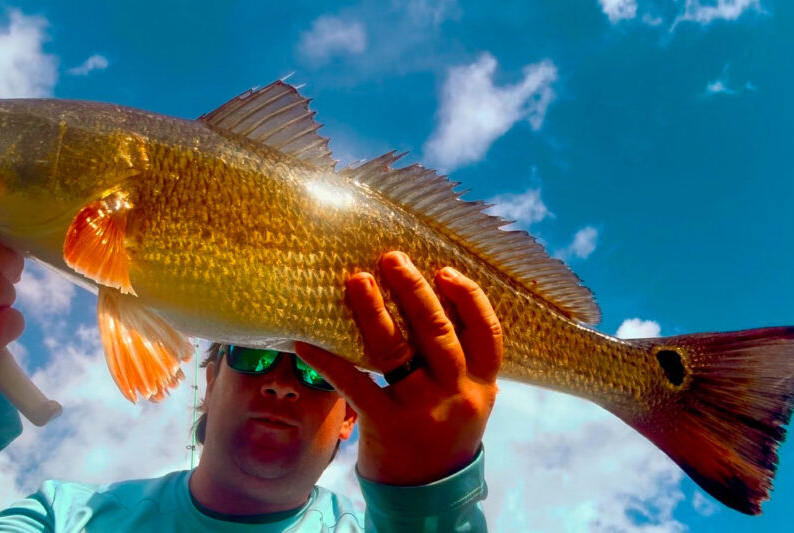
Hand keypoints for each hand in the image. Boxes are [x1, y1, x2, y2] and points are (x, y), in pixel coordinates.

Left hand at [296, 251, 501, 485]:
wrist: (427, 494)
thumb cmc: (442, 432)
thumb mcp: (467, 399)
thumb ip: (459, 360)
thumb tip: (426, 298)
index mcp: (483, 384)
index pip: (487, 332)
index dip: (468, 297)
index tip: (445, 270)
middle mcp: (458, 394)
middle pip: (438, 332)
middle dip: (414, 290)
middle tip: (392, 259)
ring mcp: (423, 410)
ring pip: (398, 351)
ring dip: (375, 312)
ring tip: (358, 280)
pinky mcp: (386, 425)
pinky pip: (355, 384)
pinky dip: (328, 360)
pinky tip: (306, 342)